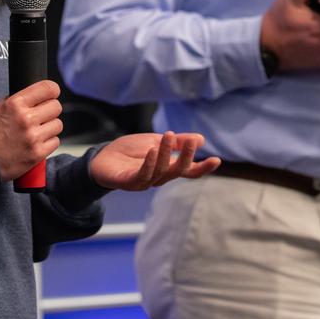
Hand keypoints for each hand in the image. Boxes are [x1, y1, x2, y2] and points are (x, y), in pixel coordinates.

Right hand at [0, 80, 63, 181]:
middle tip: (41, 116)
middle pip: (56, 107)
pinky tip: (36, 143)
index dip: (52, 91)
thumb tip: (39, 93)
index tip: (51, 95)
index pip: (48, 88)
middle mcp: (26, 119)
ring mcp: (33, 137)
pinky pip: (55, 141)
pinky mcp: (37, 153)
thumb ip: (21, 99)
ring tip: (37, 131)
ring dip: (49, 127)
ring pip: (58, 124)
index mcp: (16, 103)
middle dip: (49, 111)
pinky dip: (48, 142)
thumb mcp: (1, 107)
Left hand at [89, 131, 221, 190]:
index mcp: (167, 168)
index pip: (189, 171)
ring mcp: (145, 182)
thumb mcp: (156, 141)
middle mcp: (159, 177)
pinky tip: (152, 151)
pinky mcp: (129, 183)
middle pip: (178, 172)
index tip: (217, 160)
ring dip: (166, 154)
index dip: (203, 168)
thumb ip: (176, 142)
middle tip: (190, 141)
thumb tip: (200, 139)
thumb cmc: (130, 151)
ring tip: (168, 135)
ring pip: (161, 172)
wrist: (102, 158)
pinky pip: (142, 176)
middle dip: (186, 157)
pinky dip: (149, 164)